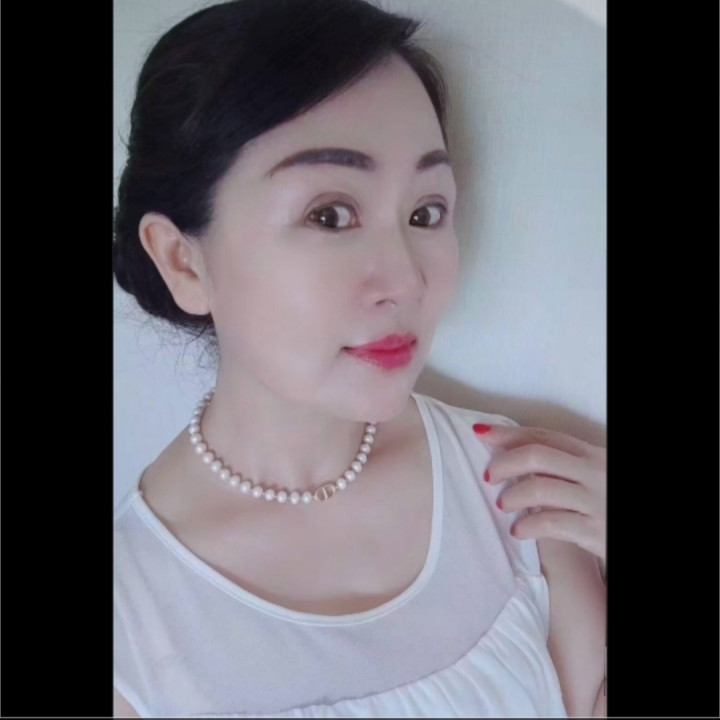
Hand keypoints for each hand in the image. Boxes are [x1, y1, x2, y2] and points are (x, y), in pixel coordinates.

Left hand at [474, 423, 605, 561]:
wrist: (642, 529)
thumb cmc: (608, 502)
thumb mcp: (593, 475)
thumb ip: (563, 466)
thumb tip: (515, 459)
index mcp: (591, 454)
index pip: (544, 436)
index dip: (509, 433)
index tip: (481, 432)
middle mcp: (594, 472)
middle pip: (537, 456)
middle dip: (505, 462)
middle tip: (489, 476)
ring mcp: (596, 501)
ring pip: (540, 488)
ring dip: (513, 496)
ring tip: (503, 505)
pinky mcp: (596, 531)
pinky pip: (552, 523)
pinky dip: (529, 526)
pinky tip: (518, 531)